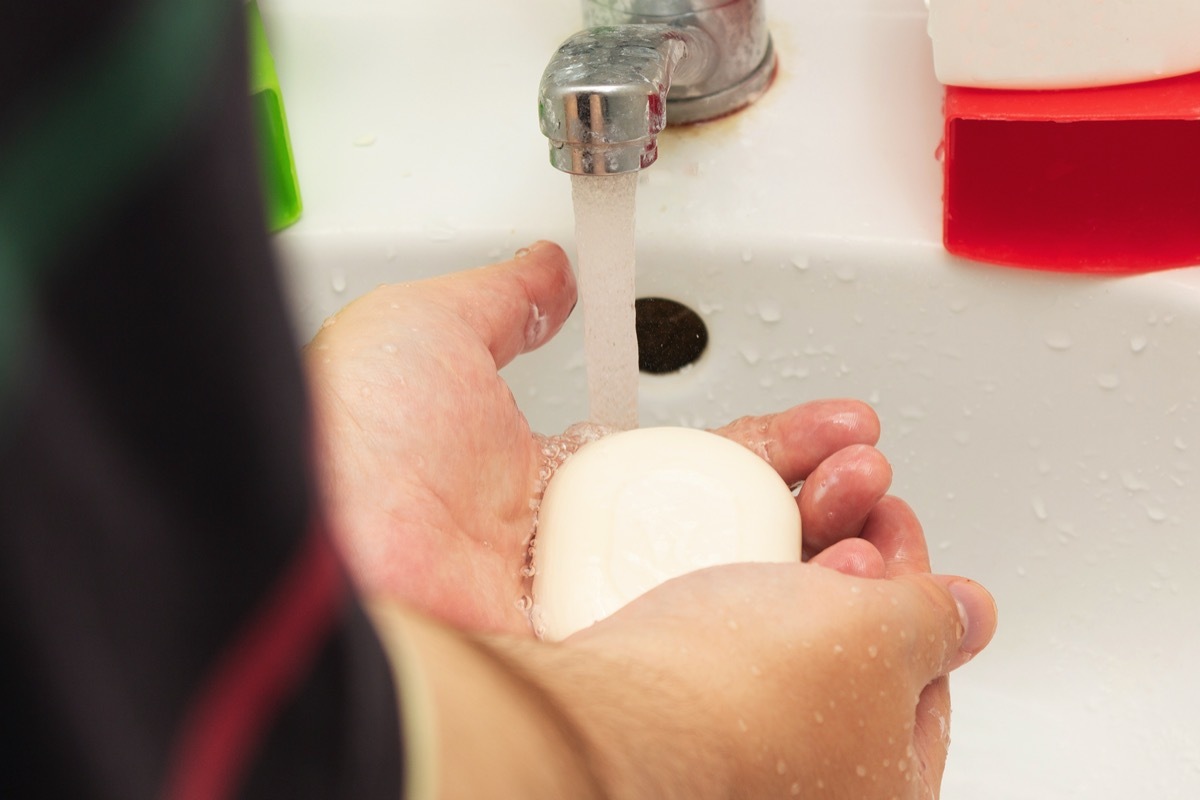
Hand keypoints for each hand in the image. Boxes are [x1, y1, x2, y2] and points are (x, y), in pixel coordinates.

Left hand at [306, 242, 893, 633]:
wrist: (320, 566)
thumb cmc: (356, 454)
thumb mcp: (427, 332)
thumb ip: (501, 298)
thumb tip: (549, 268)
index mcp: (549, 488)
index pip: (689, 465)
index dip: (772, 441)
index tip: (836, 423)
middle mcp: (579, 562)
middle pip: (729, 531)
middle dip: (818, 496)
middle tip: (871, 471)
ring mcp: (595, 621)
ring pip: (735, 596)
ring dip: (821, 558)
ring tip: (876, 513)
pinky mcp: (605, 676)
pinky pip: (713, 657)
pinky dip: (786, 630)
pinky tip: (837, 596)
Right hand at [523, 497, 995, 799]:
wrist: (606, 714)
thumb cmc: (742, 700)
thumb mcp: (878, 639)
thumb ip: (935, 618)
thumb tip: (973, 614)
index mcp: (876, 785)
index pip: (924, 675)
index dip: (918, 583)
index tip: (892, 520)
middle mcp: (803, 776)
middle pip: (846, 647)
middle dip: (854, 557)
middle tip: (847, 497)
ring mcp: (733, 750)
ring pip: (777, 633)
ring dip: (799, 551)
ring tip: (795, 502)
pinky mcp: (669, 719)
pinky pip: (715, 637)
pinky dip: (733, 584)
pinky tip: (727, 546)